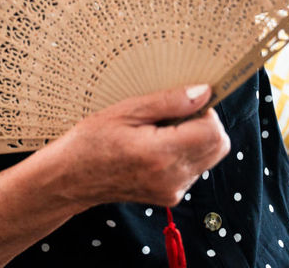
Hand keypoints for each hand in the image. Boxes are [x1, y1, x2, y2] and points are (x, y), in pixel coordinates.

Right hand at [43, 84, 230, 207]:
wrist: (70, 179)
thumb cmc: (90, 142)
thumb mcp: (126, 111)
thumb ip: (169, 102)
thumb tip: (203, 92)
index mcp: (161, 154)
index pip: (214, 132)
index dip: (205, 112)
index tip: (184, 105)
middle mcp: (172, 177)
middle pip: (218, 146)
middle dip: (205, 125)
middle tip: (172, 117)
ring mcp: (172, 190)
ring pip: (209, 158)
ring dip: (195, 140)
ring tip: (159, 133)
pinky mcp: (169, 196)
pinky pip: (194, 169)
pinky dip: (185, 154)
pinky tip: (156, 147)